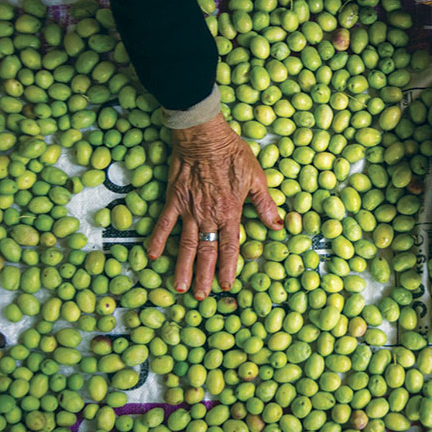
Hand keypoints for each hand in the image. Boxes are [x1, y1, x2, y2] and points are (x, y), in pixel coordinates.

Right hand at [147, 114, 281, 298]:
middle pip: (206, 252)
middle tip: (200, 296)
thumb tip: (278, 225)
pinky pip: (164, 223)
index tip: (226, 285)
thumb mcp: (256, 178)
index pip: (229, 248)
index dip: (228, 268)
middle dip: (204, 276)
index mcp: (230, 212)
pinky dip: (158, 239)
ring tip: (179, 287)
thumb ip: (265, 204)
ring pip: (186, 244)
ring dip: (183, 267)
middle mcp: (209, 215)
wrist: (204, 135)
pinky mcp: (174, 199)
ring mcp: (189, 209)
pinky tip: (153, 255)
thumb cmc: (232, 153)